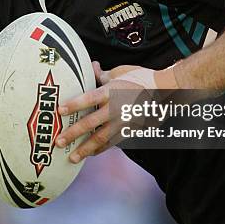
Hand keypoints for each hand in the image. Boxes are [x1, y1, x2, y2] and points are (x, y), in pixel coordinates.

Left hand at [55, 61, 176, 162]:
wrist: (165, 91)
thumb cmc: (142, 78)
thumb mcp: (121, 72)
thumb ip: (104, 74)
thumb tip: (92, 66)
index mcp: (112, 91)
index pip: (90, 98)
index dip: (75, 104)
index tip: (60, 110)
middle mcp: (116, 108)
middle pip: (92, 122)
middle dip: (74, 133)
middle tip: (59, 142)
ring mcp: (124, 121)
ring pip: (102, 138)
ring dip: (85, 148)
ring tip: (72, 157)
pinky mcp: (130, 130)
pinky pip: (113, 142)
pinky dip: (101, 149)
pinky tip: (91, 154)